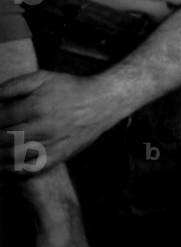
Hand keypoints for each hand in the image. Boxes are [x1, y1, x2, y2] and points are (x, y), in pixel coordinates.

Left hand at [0, 71, 121, 171]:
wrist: (103, 102)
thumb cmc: (71, 89)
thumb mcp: (43, 78)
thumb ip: (13, 86)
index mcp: (37, 106)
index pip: (0, 118)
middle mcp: (44, 127)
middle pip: (4, 138)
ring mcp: (52, 144)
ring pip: (14, 156)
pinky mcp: (59, 155)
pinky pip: (31, 168)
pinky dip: (13, 169)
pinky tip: (5, 164)